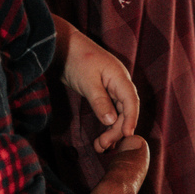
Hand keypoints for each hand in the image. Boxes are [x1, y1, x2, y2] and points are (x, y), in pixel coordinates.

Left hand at [55, 19, 139, 151]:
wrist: (63, 47)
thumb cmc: (76, 59)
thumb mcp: (87, 81)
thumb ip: (100, 101)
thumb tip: (111, 122)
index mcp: (120, 77)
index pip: (131, 101)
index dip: (131, 119)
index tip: (126, 135)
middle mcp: (119, 83)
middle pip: (125, 111)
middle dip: (117, 129)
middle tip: (104, 145)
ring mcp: (111, 88)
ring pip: (118, 113)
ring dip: (112, 130)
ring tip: (101, 146)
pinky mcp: (102, 93)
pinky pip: (110, 112)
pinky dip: (107, 125)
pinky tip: (102, 137)